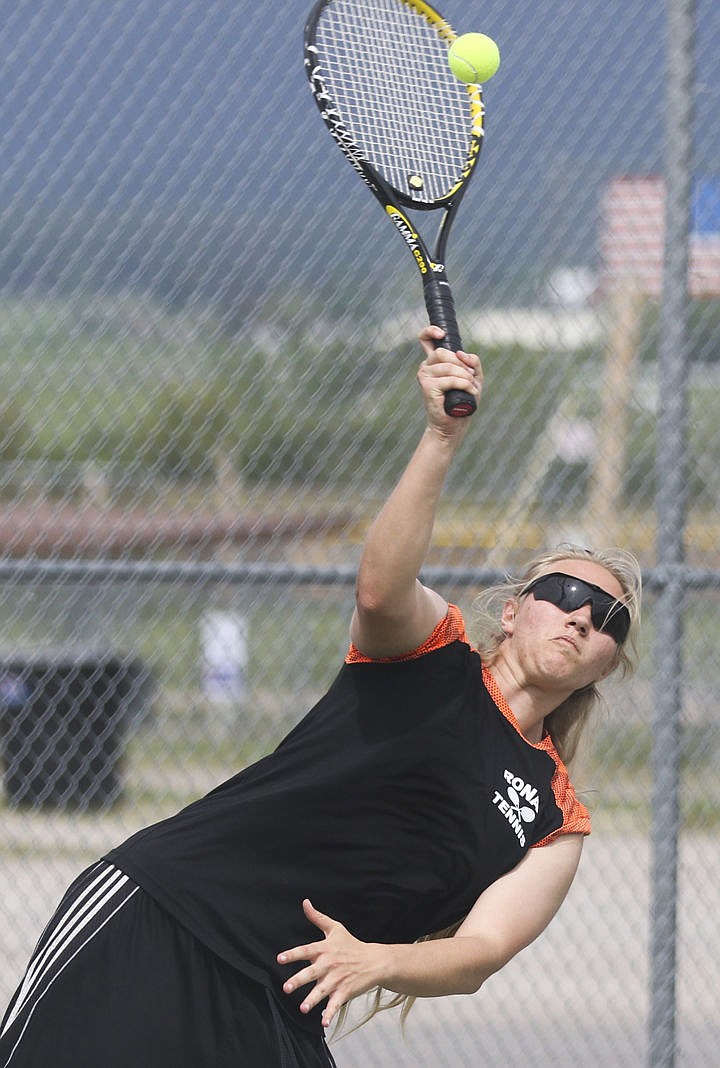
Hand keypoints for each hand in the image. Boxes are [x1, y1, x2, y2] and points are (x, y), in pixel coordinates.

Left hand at [277, 899, 382, 1027]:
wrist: (374, 961)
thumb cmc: (351, 944)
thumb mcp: (335, 928)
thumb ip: (317, 917)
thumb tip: (304, 902)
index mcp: (325, 949)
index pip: (306, 950)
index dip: (293, 954)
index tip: (280, 959)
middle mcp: (329, 964)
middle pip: (311, 973)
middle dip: (299, 980)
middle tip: (286, 987)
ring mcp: (337, 979)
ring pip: (322, 991)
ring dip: (312, 1000)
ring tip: (303, 1008)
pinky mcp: (345, 992)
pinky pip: (335, 1004)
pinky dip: (330, 1014)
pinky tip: (323, 1024)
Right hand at [416, 325, 481, 432]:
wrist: (453, 426)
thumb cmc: (462, 402)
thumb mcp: (474, 378)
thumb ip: (473, 363)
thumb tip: (462, 353)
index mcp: (434, 363)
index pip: (425, 340)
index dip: (430, 331)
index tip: (441, 334)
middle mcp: (426, 367)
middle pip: (442, 352)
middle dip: (461, 363)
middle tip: (471, 376)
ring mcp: (425, 377)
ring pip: (448, 366)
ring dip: (465, 376)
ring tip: (471, 387)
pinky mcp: (427, 388)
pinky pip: (450, 379)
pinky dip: (463, 385)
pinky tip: (469, 391)